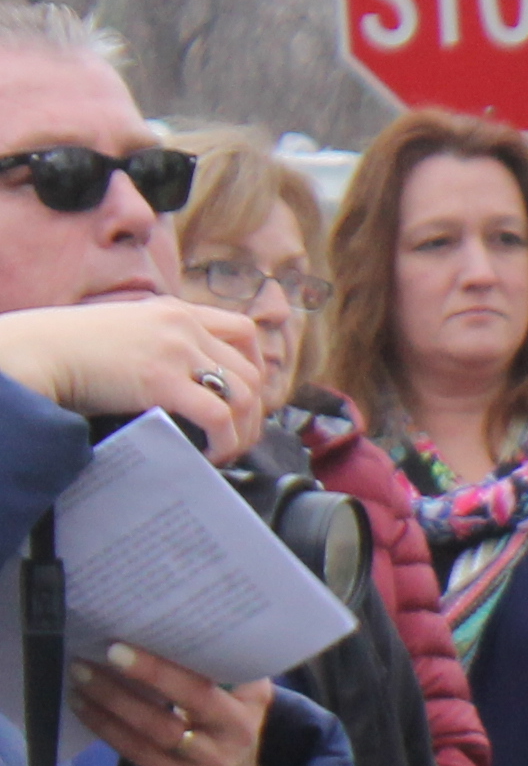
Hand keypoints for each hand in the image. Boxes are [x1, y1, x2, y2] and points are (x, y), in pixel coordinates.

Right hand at [0, 298, 266, 459]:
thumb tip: (185, 388)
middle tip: (239, 437)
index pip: (242, 331)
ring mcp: (176, 350)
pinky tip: (211, 453)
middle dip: (253, 411)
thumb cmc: (67, 350)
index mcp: (175, 311)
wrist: (35, 352)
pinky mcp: (163, 380)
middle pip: (250, 370)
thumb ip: (158, 347)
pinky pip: (218, 416)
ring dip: (242, 430)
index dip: (254, 368)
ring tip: (226, 451)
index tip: (247, 397)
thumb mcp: (125, 332)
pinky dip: (224, 440)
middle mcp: (183, 326)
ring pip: (242, 394)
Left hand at [70, 643, 267, 765]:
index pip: (217, 675)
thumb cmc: (224, 728)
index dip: (176, 660)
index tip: (142, 635)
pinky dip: (106, 726)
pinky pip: (136, 751)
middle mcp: (235, 732)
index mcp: (247, 703)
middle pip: (191, 699)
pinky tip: (83, 706)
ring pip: (156, 728)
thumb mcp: (242, 700)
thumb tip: (168, 628)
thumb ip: (222, 670)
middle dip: (149, 673)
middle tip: (109, 651)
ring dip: (114, 700)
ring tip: (82, 675)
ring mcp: (208, 761)